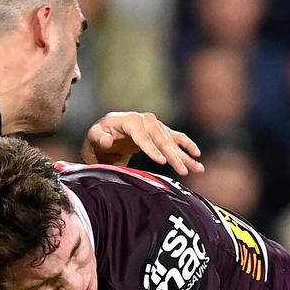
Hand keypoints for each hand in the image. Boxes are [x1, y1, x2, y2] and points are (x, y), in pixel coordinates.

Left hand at [81, 111, 204, 175]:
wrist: (103, 136)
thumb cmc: (96, 139)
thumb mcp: (92, 139)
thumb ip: (98, 138)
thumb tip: (107, 139)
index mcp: (128, 120)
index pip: (142, 134)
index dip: (151, 148)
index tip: (161, 161)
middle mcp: (144, 119)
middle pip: (161, 138)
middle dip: (173, 155)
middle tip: (182, 170)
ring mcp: (154, 125)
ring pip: (172, 140)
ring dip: (185, 154)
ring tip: (198, 168)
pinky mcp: (160, 131)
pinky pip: (176, 137)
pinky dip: (187, 145)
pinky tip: (197, 155)